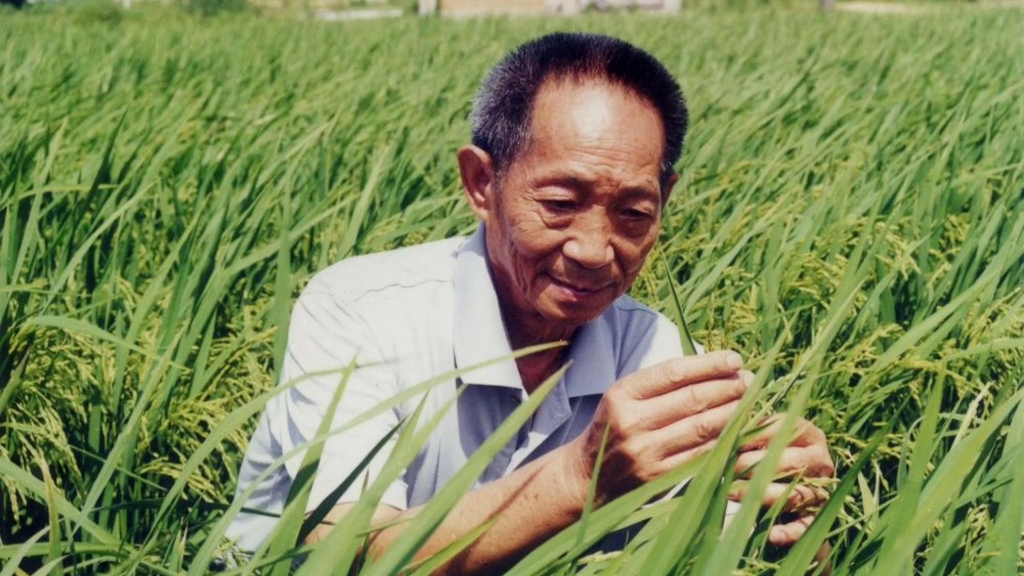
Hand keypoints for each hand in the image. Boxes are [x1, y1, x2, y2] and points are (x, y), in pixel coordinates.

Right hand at [565, 351, 750, 504]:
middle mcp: (632, 421)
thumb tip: (713, 366)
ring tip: (748, 401)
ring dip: (732, 412)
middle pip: (692, 399)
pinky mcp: (659, 476)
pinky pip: (701, 454)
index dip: (709, 364)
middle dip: (727, 387)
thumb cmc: (616, 425)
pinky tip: (737, 429)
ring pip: (702, 427)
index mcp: (623, 394)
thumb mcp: (626, 395)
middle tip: (749, 381)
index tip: (734, 360)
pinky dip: (724, 439)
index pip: (674, 373)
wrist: (590, 474)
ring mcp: (646, 452)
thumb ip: (661, 382)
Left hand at [732, 417, 834, 545]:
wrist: (770, 489)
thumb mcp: (752, 438)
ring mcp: (820, 488)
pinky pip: (805, 526)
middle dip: (756, 466)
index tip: (733, 442)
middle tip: (729, 468)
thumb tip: (731, 426)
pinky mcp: (814, 517)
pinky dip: (789, 532)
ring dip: (763, 495)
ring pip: (795, 493)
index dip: (756, 436)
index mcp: (807, 433)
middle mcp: (819, 460)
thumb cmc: (754, 454)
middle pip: (791, 462)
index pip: (784, 430)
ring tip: (733, 493)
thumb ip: (744, 430)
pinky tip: (772, 534)